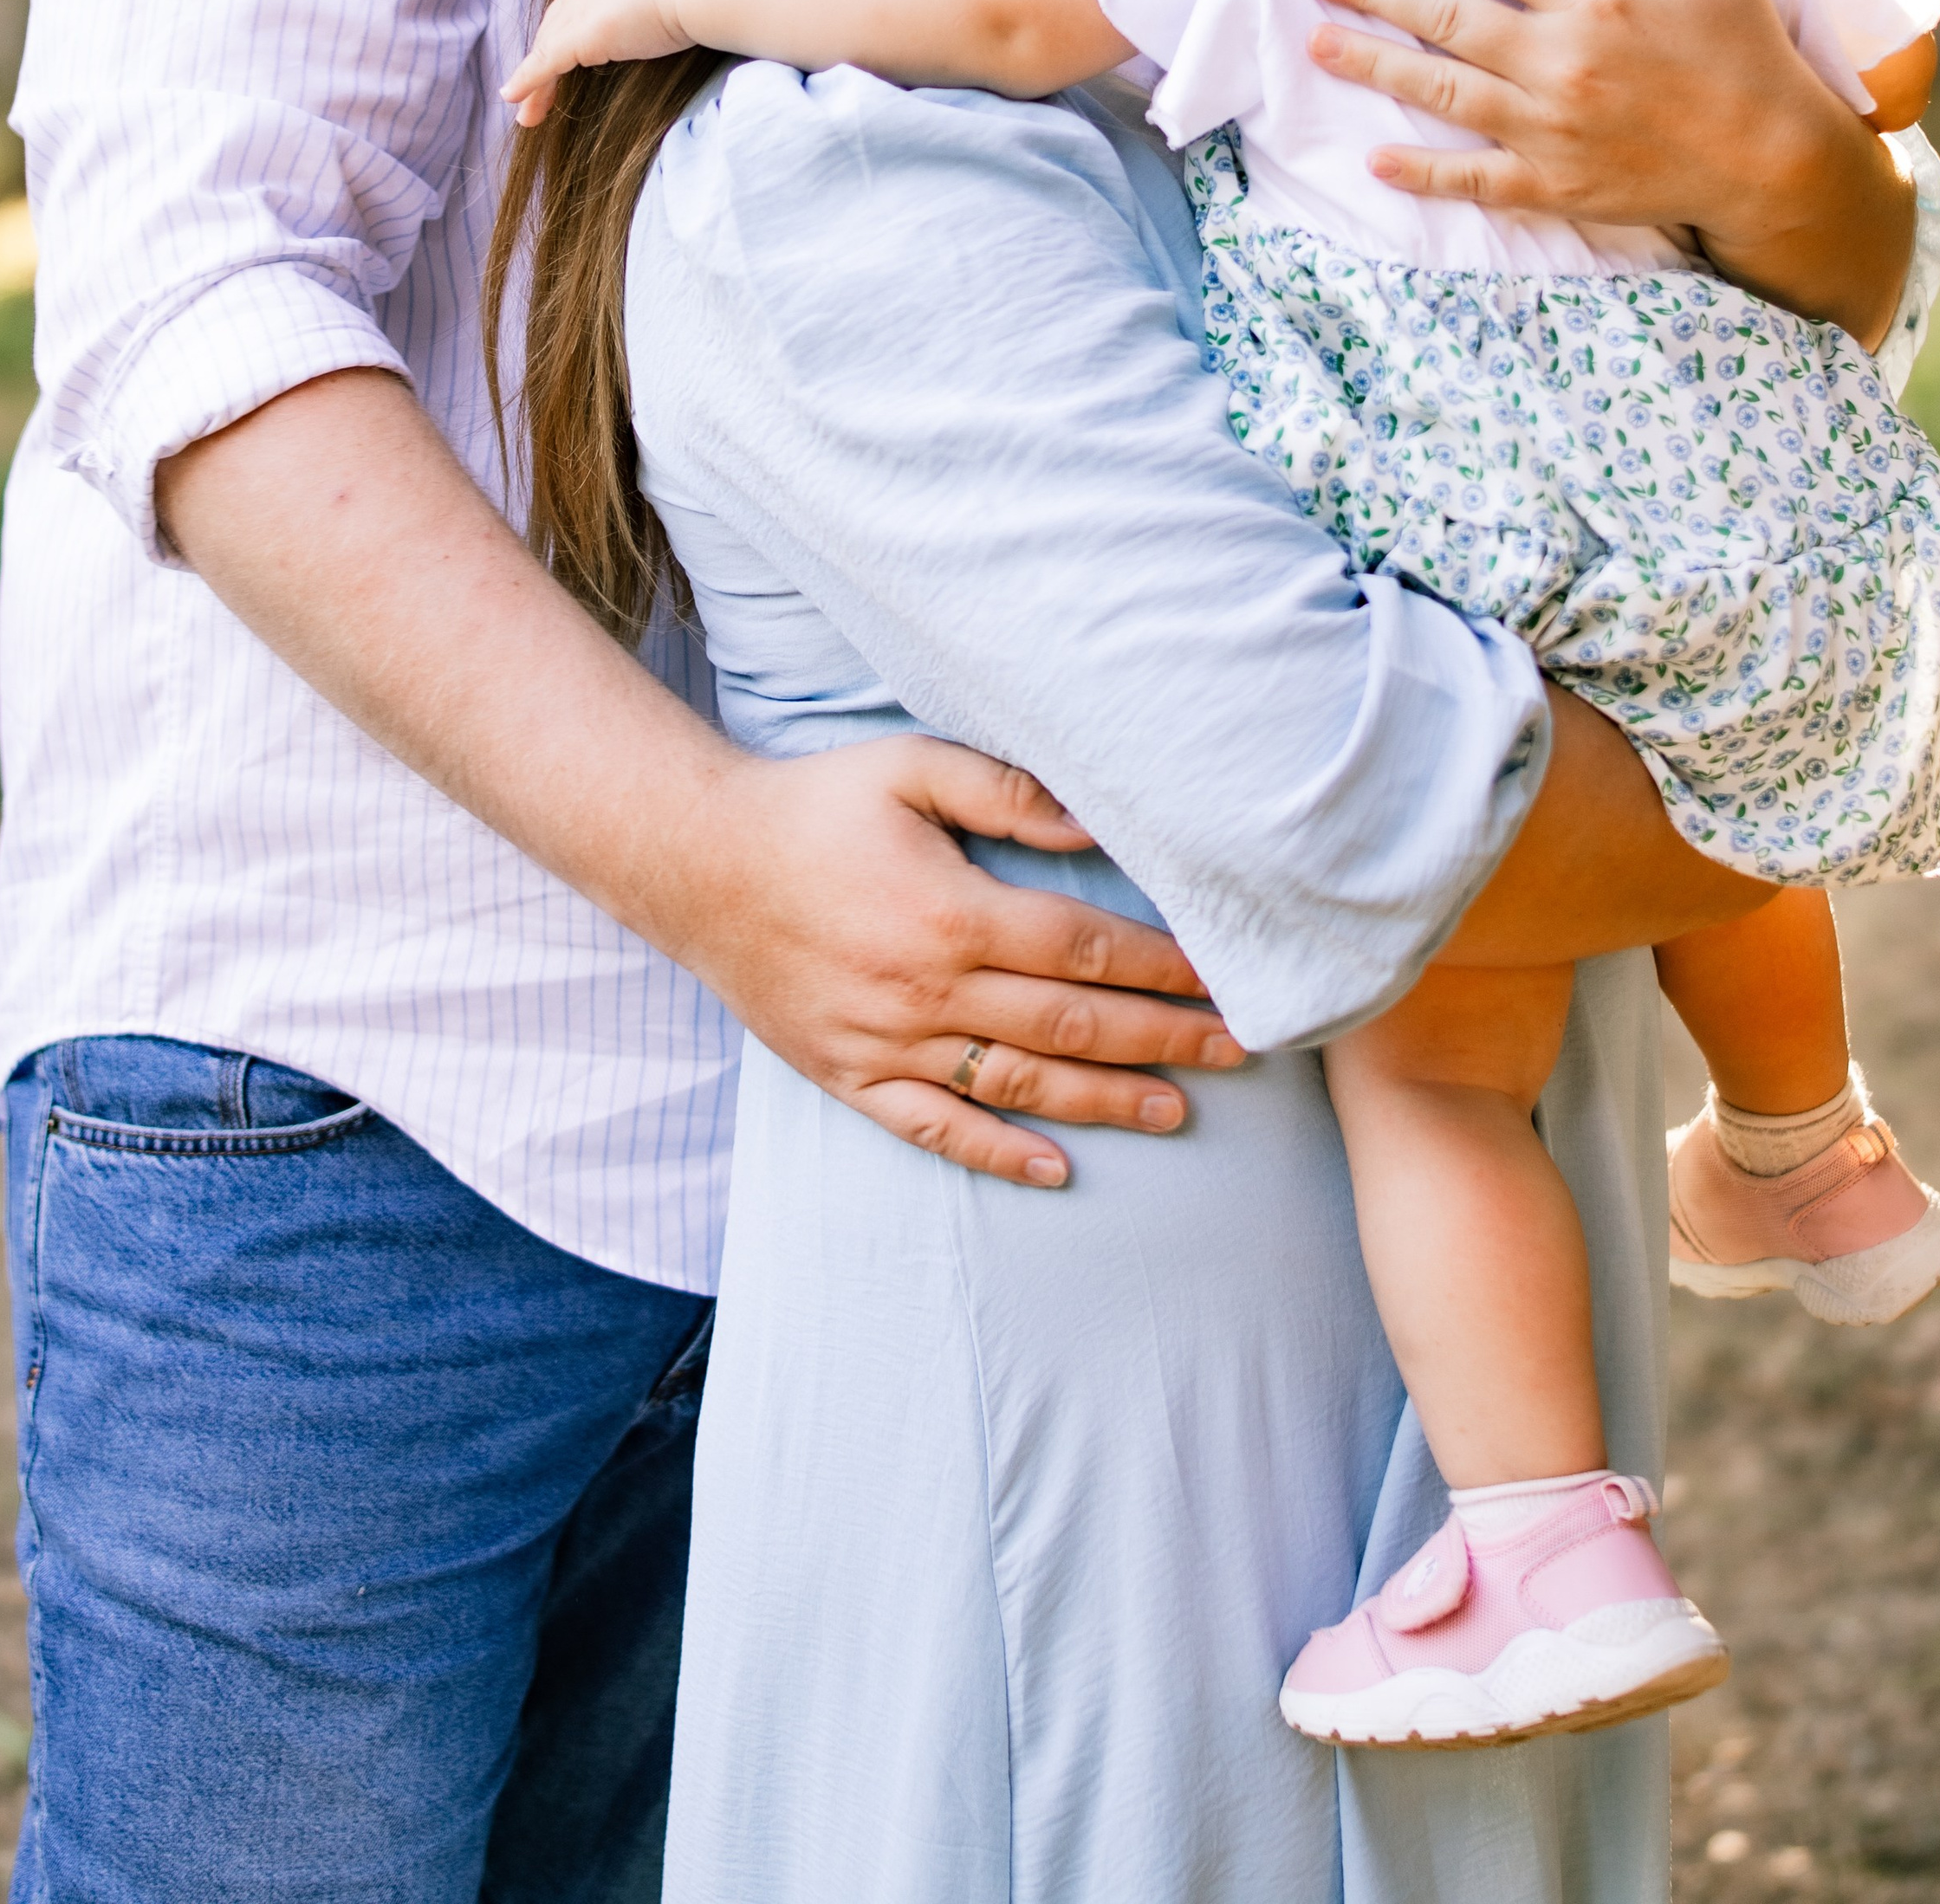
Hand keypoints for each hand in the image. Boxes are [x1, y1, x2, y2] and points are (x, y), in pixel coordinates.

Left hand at [505, 0, 694, 124]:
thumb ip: (664, 0)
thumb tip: (675, 16)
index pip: (577, 6)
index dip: (564, 36)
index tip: (561, 62)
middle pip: (554, 28)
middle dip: (542, 62)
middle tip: (534, 93)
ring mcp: (583, 7)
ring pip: (546, 49)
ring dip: (533, 83)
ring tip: (528, 114)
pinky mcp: (581, 34)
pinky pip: (545, 63)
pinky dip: (528, 82)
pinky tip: (515, 100)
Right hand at [678, 734, 1247, 1187]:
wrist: (698, 865)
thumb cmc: (814, 805)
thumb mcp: (908, 768)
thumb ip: (1006, 791)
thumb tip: (1096, 825)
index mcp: (951, 913)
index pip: (1086, 949)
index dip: (1165, 968)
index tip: (1228, 978)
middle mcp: (925, 989)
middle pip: (1071, 1024)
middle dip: (1164, 1038)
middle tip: (1241, 1051)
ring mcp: (886, 1042)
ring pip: (1017, 1085)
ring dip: (1103, 1102)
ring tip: (1177, 1110)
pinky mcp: (848, 1076)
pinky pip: (933, 1128)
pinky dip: (997, 1155)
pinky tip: (1057, 1171)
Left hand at [1300, 0, 1912, 345]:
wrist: (1772, 160)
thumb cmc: (1743, 48)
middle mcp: (1562, 62)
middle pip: (1445, 19)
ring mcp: (1552, 129)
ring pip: (1442, 93)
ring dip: (1374, 67)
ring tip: (1318, 44)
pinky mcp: (1555, 186)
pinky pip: (1474, 180)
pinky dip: (1422, 174)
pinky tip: (1374, 160)